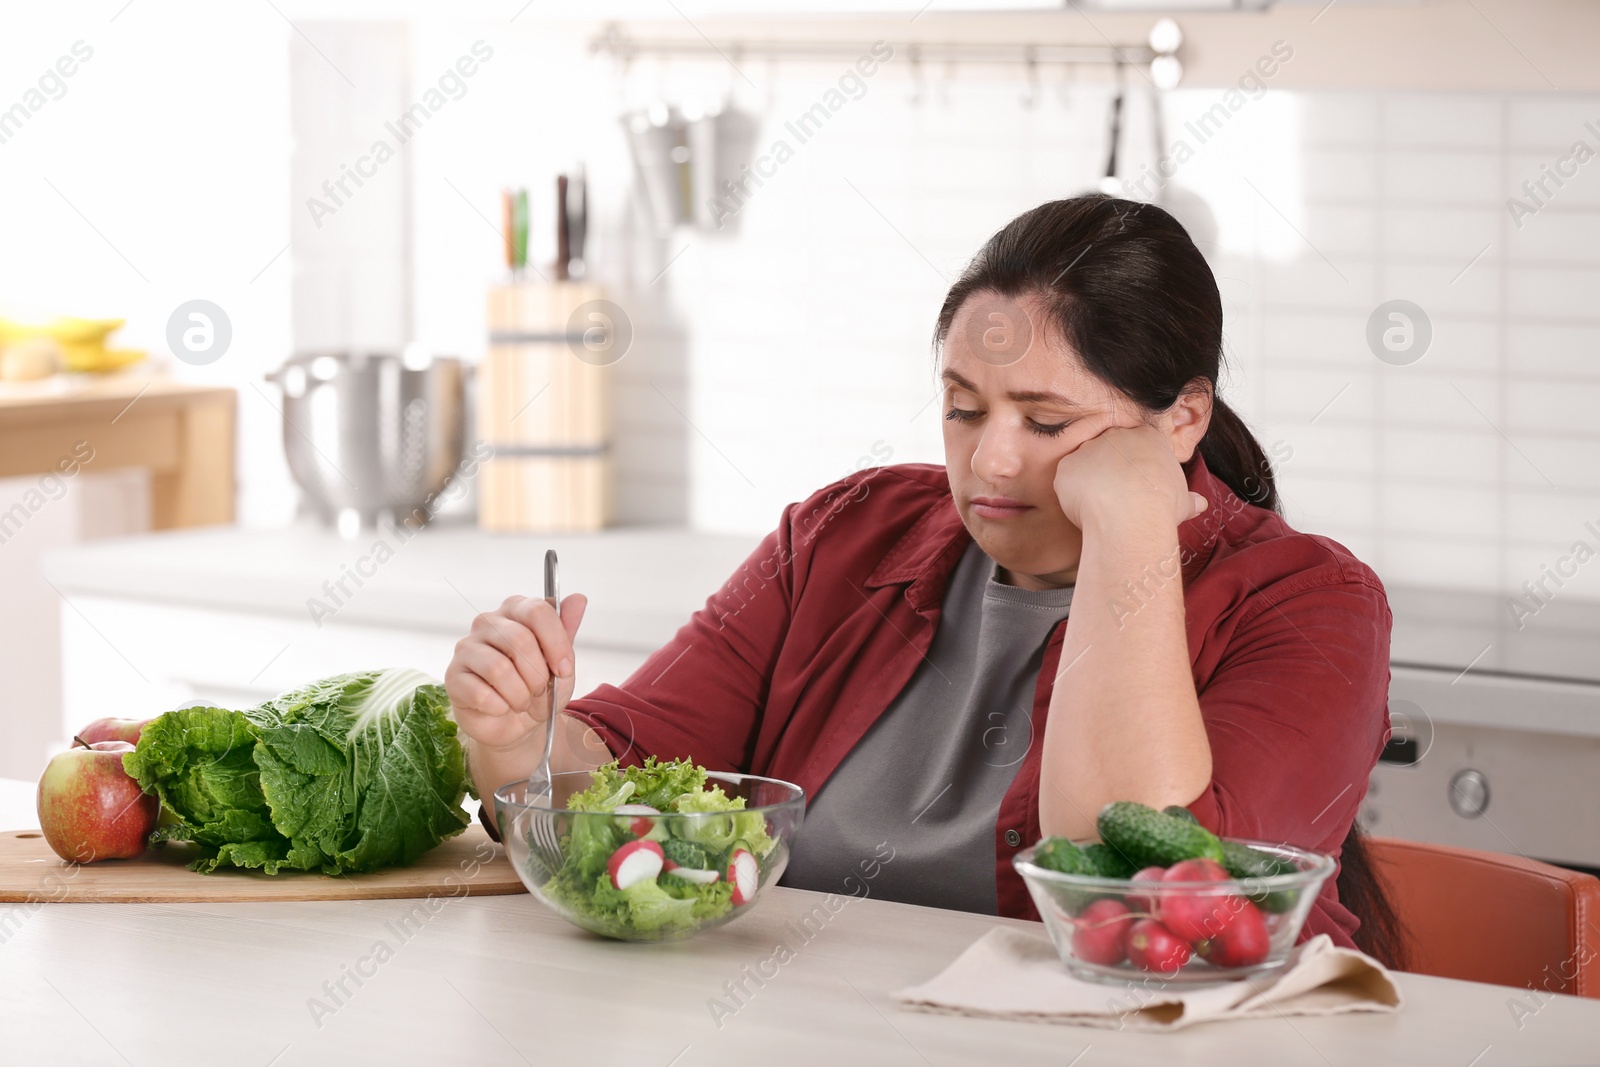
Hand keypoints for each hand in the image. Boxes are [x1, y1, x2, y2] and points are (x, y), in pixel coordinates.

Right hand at [445, 593, 587, 751]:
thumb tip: (578, 598)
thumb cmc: (538, 689)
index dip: (556, 643)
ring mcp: (466, 648)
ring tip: (521, 701)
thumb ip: (567, 631)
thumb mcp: (562, 663)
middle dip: (538, 674)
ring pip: (499, 668)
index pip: (537, 611)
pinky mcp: (453, 676)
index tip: (564, 669)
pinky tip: (501, 708)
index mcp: (515, 611)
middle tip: (539, 690)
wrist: (517, 725)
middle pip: (520, 639)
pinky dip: (500, 707)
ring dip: (519, 695)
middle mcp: (487, 622)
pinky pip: (481, 693)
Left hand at [1052, 424, 1206, 531]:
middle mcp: (1116, 435)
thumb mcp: (1182, 501)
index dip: (1134, 469)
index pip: (1136, 446)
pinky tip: (1086, 509)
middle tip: (1117, 498)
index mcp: (1147, 437)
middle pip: (1108, 451)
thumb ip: (1187, 498)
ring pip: (1085, 465)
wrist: (1134, 514)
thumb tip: (1200, 504)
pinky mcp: (1068, 466)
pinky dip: (1072, 494)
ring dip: (1090, 483)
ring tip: (1102, 507)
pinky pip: (1067, 479)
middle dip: (1110, 472)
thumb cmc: (1162, 507)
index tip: (1135, 488)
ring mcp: (1089, 448)